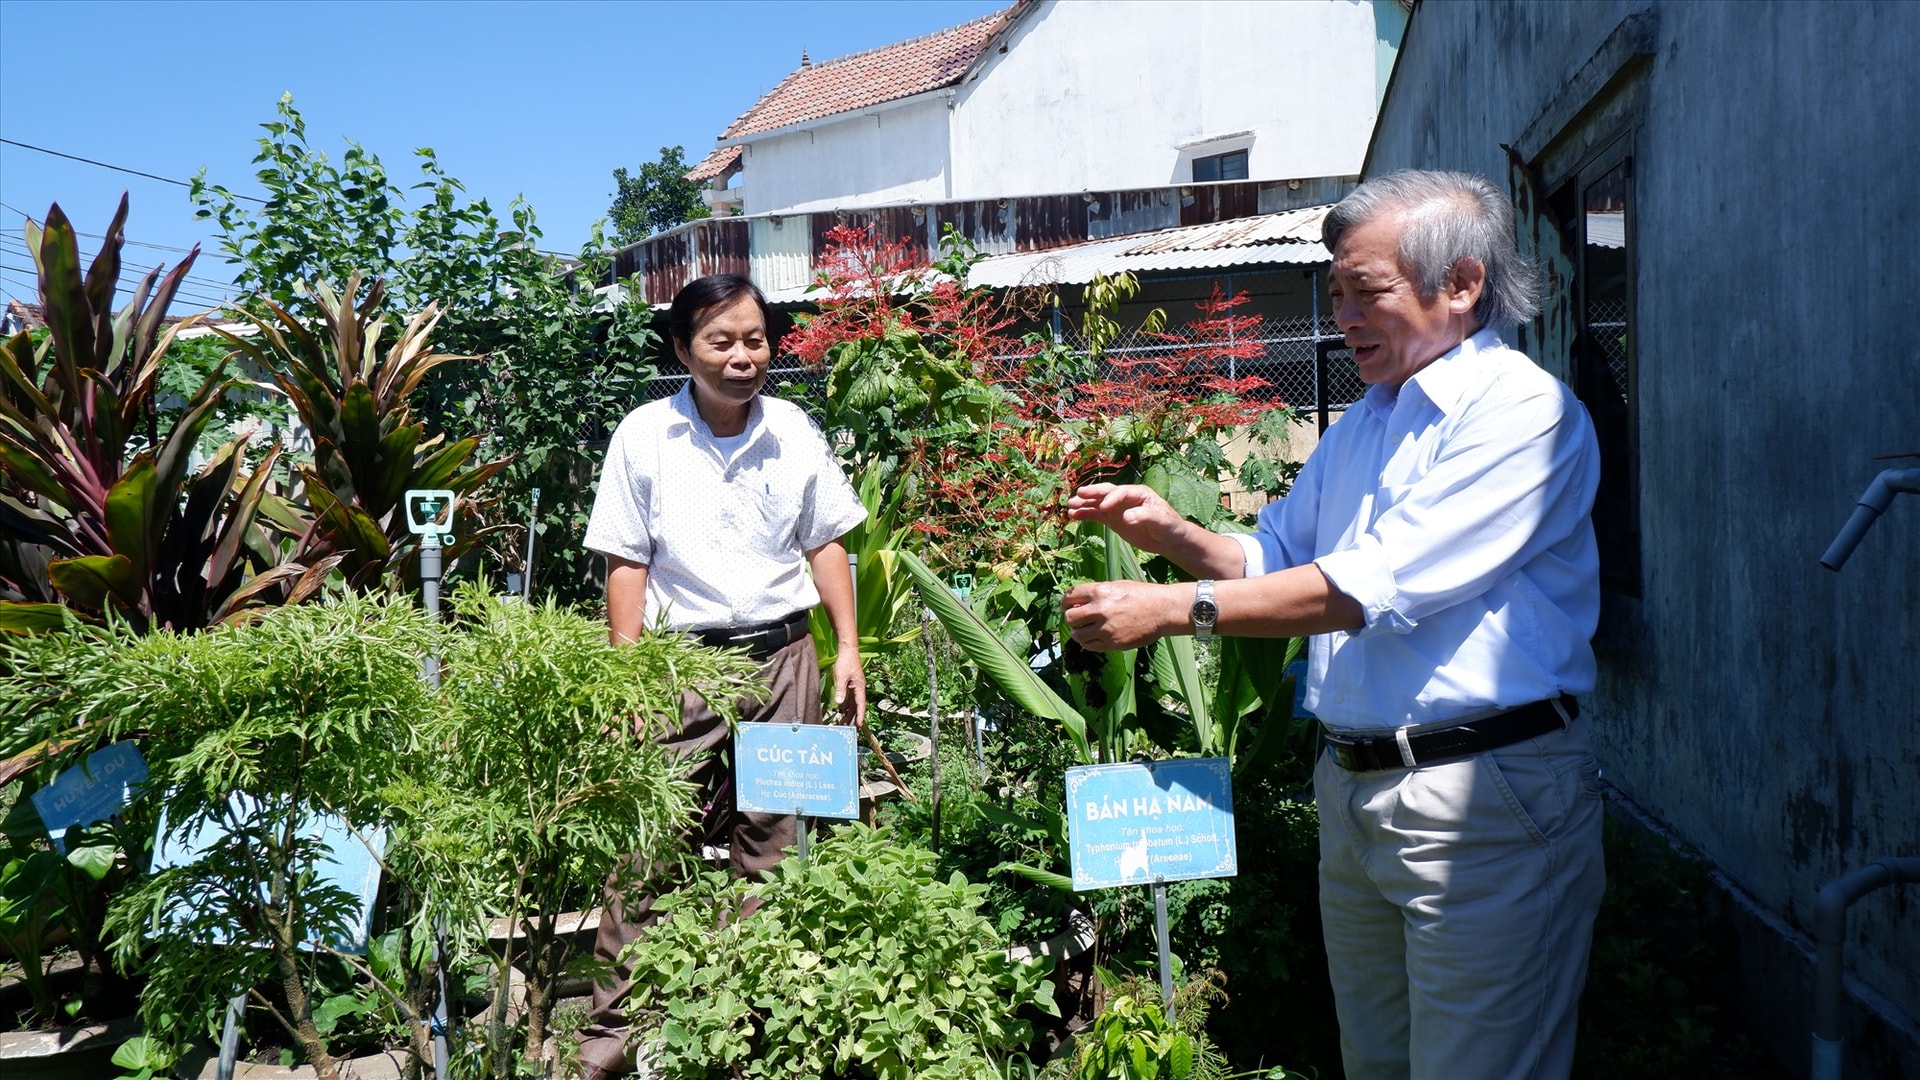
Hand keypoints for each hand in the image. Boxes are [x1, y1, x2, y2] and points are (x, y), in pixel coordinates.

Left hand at [830, 648, 866, 726]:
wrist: (848, 650)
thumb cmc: (846, 662)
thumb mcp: (842, 677)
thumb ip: (841, 691)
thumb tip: (839, 704)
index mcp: (860, 687)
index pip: (861, 704)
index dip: (860, 715)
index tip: (859, 725)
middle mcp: (859, 688)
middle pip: (858, 706)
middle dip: (854, 717)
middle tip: (851, 728)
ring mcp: (855, 686)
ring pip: (853, 702)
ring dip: (850, 712)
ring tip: (845, 721)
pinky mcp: (851, 684)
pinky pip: (850, 697)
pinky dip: (846, 704)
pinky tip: (842, 709)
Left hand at [1062, 579, 1179, 650]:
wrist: (1162, 610)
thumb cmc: (1141, 595)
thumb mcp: (1117, 586)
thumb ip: (1096, 593)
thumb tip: (1077, 602)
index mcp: (1099, 592)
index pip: (1069, 597)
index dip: (1065, 602)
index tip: (1067, 606)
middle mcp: (1100, 610)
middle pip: (1069, 618)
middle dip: (1072, 618)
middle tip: (1078, 619)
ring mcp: (1106, 629)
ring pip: (1077, 635)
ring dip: (1078, 632)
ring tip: (1085, 630)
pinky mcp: (1113, 643)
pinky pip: (1090, 646)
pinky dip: (1088, 642)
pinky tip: (1094, 637)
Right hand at [1066, 484, 1187, 553]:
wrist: (1168, 539)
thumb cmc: (1169, 526)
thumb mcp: (1161, 521)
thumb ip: (1144, 517)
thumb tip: (1126, 517)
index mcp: (1139, 493)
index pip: (1122, 492)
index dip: (1112, 498)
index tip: (1103, 507)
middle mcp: (1126, 498)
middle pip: (1107, 492)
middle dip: (1093, 494)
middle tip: (1079, 495)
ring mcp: (1117, 508)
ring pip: (1098, 503)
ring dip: (1084, 504)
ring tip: (1070, 506)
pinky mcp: (1113, 519)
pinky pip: (1096, 515)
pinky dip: (1085, 515)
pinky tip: (1073, 516)